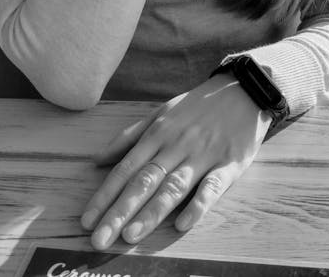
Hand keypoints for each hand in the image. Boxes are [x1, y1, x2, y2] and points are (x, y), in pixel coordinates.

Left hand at [80, 75, 271, 248]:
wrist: (243, 89)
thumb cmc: (197, 106)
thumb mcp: (161, 113)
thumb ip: (129, 137)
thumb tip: (96, 160)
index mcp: (157, 134)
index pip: (125, 169)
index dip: (104, 195)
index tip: (85, 220)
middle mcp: (176, 146)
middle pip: (144, 181)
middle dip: (119, 211)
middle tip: (99, 238)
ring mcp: (202, 155)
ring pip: (173, 186)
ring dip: (151, 212)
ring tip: (130, 235)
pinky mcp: (229, 164)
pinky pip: (211, 187)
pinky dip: (198, 205)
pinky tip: (183, 224)